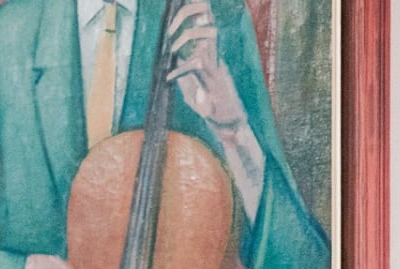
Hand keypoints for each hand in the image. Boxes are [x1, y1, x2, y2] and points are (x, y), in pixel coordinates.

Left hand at [166, 0, 266, 216]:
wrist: (229, 126)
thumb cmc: (211, 108)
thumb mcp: (192, 87)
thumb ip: (184, 73)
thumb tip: (173, 63)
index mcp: (208, 53)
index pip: (204, 21)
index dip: (193, 9)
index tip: (175, 14)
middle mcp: (213, 55)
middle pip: (206, 18)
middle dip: (187, 13)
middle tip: (171, 29)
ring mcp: (215, 66)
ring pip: (206, 36)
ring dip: (184, 38)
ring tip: (171, 52)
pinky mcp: (214, 82)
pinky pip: (197, 64)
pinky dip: (179, 70)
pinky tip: (170, 80)